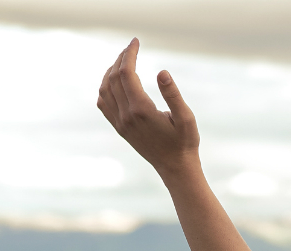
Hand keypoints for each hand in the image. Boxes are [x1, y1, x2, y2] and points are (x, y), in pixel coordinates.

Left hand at [97, 38, 199, 175]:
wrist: (175, 167)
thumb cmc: (185, 143)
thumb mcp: (186, 118)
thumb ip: (173, 95)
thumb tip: (161, 72)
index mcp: (141, 110)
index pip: (127, 73)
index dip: (129, 54)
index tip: (136, 42)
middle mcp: (126, 115)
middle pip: (114, 77)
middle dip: (121, 58)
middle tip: (131, 47)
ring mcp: (120, 122)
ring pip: (105, 89)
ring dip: (111, 71)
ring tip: (123, 61)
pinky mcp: (119, 128)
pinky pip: (104, 103)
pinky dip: (105, 87)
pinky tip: (114, 82)